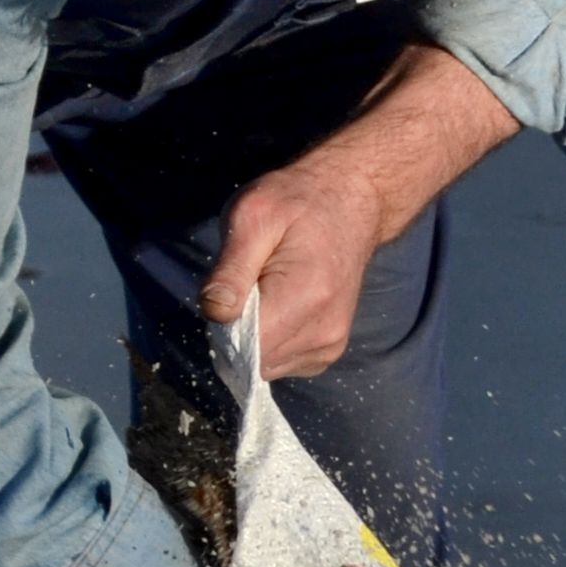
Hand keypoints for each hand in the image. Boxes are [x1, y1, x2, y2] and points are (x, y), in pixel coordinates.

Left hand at [200, 143, 388, 377]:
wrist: (351, 199)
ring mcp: (330, 346)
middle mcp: (323, 333)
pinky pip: (283, 362)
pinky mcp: (330, 350)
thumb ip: (231, 269)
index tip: (226, 293)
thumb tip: (214, 313)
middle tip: (245, 287)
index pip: (244, 348)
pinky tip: (279, 306)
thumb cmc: (296, 201)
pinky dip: (271, 341)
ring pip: (266, 366)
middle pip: (254, 362)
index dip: (223, 328)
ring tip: (266, 292)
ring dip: (254, 338)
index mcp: (304, 299)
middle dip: (237, 334)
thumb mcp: (251, 216)